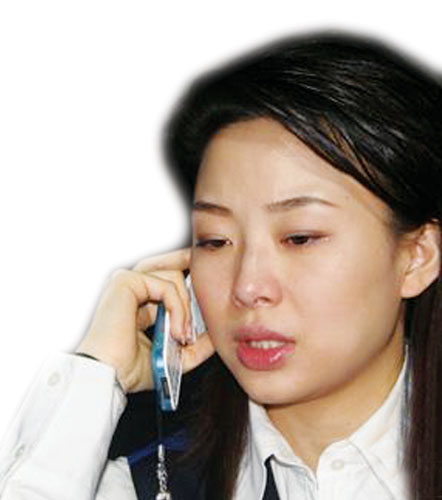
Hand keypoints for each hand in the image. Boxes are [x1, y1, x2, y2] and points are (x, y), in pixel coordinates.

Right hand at [75, 248, 214, 392]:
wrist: (107, 377)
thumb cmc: (129, 369)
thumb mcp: (174, 355)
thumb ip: (196, 343)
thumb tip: (217, 333)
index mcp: (138, 300)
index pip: (167, 278)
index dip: (188, 278)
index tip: (209, 285)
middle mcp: (131, 287)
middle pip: (168, 264)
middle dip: (191, 265)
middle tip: (210, 277)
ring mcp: (127, 281)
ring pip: (174, 277)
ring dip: (186, 308)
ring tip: (184, 336)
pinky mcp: (126, 281)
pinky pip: (167, 287)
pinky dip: (179, 310)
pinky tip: (177, 332)